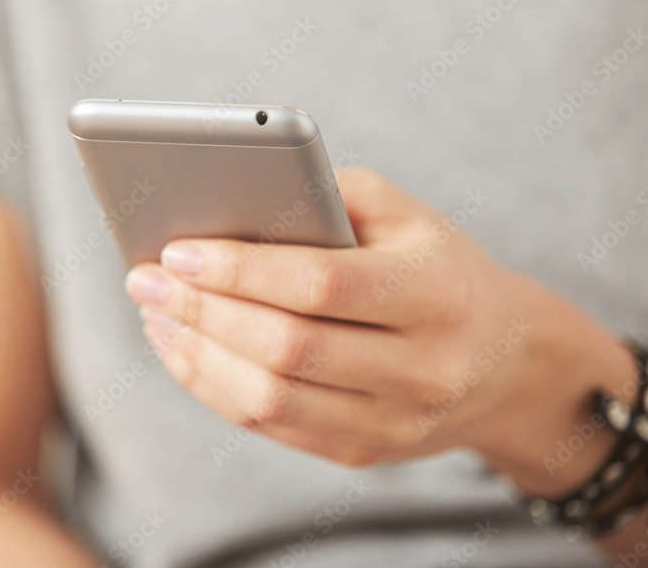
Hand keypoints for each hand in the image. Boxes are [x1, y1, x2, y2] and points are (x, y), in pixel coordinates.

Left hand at [125, 169, 637, 495]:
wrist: (502, 361)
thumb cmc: (437, 267)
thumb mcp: (404, 214)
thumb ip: (325, 197)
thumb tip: (226, 203)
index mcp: (435, 293)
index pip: (321, 285)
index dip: (241, 269)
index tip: (176, 249)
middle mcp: (423, 367)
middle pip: (285, 348)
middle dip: (202, 310)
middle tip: (145, 276)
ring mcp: (394, 421)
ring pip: (269, 398)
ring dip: (196, 353)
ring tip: (155, 311)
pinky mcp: (363, 451)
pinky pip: (270, 425)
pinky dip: (213, 387)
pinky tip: (183, 348)